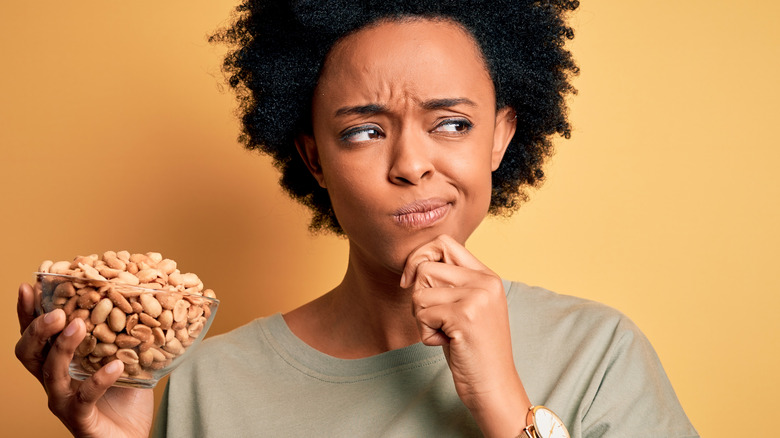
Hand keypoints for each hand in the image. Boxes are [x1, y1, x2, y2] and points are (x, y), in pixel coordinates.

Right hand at [15, 283, 152, 437]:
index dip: (28, 312)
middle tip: (58, 311)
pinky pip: (84, 398)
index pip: (36, 335)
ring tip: (79, 324)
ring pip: (51, 373)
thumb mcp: (123, 355)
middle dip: (38, 329)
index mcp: (60, 363)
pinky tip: (116, 365)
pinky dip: (99, 380)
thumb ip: (125, 330)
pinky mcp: (80, 419)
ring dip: (63, 347)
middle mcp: (55, 381)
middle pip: (29, 353)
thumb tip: (146, 292)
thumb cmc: (125, 396)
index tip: (30, 285)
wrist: (130, 436)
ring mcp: (64, 401)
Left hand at [401, 235, 530, 437]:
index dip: (419, 257)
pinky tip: (445, 344)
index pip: (444, 242)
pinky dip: (425, 334)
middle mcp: (485, 281)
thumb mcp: (467, 308)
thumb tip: (416, 262)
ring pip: (419, 293)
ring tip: (443, 333)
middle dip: (418, 296)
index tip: (409, 281)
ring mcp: (477, 296)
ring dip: (421, 319)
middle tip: (435, 320)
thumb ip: (451, 283)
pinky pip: (422, 314)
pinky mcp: (465, 315)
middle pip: (425, 267)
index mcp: (487, 276)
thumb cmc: (473, 351)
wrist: (494, 387)